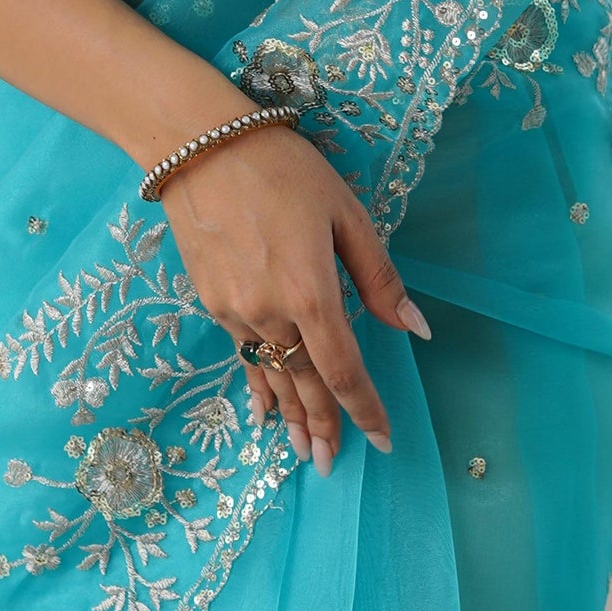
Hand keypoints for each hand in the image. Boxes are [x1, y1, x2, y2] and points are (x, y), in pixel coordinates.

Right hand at [159, 121, 429, 475]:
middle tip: (332, 464)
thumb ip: (379, 278)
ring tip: (302, 452)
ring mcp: (234, 313)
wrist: (196, 146)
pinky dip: (256, 386)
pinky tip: (261, 412)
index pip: (345, 371)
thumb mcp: (346, 213)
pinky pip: (242, 357)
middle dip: (323, 428)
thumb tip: (415, 328)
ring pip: (271, 376)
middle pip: (304, 385)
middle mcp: (270, 315)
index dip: (366, 409)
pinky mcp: (211, 303)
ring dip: (289, 417)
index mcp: (311, 294)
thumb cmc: (283, 169)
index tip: (383, 439)